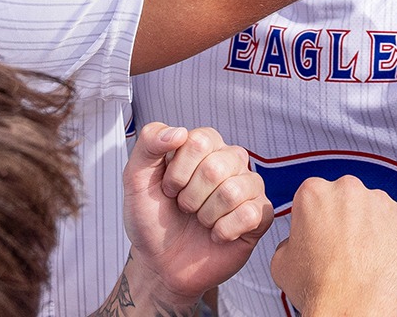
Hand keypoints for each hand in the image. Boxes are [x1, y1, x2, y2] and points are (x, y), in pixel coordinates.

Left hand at [122, 124, 273, 308]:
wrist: (161, 264)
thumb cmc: (151, 219)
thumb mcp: (136, 179)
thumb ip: (148, 144)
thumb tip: (179, 131)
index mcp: (205, 145)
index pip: (198, 141)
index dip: (177, 172)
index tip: (168, 189)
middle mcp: (231, 160)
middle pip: (216, 167)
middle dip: (190, 197)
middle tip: (185, 208)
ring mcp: (249, 186)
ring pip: (232, 192)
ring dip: (206, 215)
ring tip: (200, 221)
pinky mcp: (261, 214)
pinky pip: (250, 215)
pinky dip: (224, 231)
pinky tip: (216, 235)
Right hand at [271, 177, 396, 316]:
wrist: (353, 306)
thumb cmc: (320, 287)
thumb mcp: (282, 261)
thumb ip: (291, 239)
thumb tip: (298, 241)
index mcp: (314, 192)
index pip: (315, 196)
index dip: (316, 218)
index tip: (319, 233)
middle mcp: (348, 189)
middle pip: (345, 198)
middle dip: (344, 218)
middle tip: (340, 247)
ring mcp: (379, 201)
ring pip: (372, 208)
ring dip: (368, 226)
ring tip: (361, 256)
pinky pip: (395, 222)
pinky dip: (390, 236)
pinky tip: (378, 258)